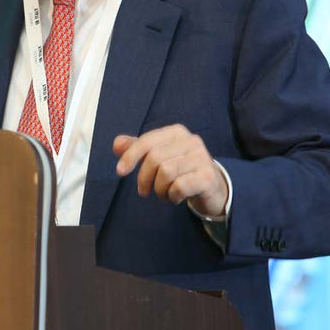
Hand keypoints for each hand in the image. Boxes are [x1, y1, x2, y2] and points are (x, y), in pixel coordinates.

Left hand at [113, 125, 228, 217]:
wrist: (211, 186)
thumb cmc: (181, 169)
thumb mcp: (159, 156)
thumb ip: (137, 149)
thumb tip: (117, 144)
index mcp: (176, 132)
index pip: (147, 141)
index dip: (130, 156)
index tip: (120, 171)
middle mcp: (191, 141)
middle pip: (155, 158)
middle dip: (144, 178)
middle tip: (144, 191)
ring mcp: (201, 158)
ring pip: (166, 173)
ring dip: (159, 189)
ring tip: (163, 193)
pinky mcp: (207, 177)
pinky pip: (179, 187)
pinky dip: (172, 196)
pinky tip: (176, 197)